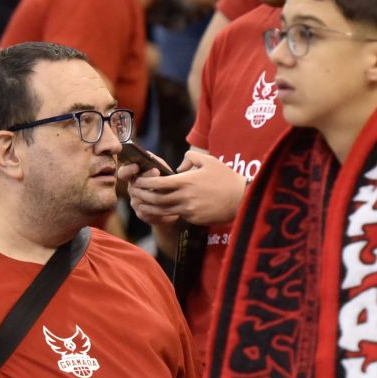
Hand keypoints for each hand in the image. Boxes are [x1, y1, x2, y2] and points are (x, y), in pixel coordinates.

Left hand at [128, 151, 246, 225]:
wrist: (241, 198)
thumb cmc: (225, 177)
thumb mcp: (208, 160)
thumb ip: (189, 157)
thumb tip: (178, 166)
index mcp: (186, 181)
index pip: (158, 183)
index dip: (145, 182)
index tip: (138, 181)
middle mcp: (184, 197)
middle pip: (156, 199)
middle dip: (142, 196)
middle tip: (135, 192)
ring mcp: (189, 210)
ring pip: (162, 210)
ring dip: (149, 207)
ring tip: (141, 203)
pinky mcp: (194, 219)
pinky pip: (176, 215)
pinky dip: (167, 213)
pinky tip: (161, 210)